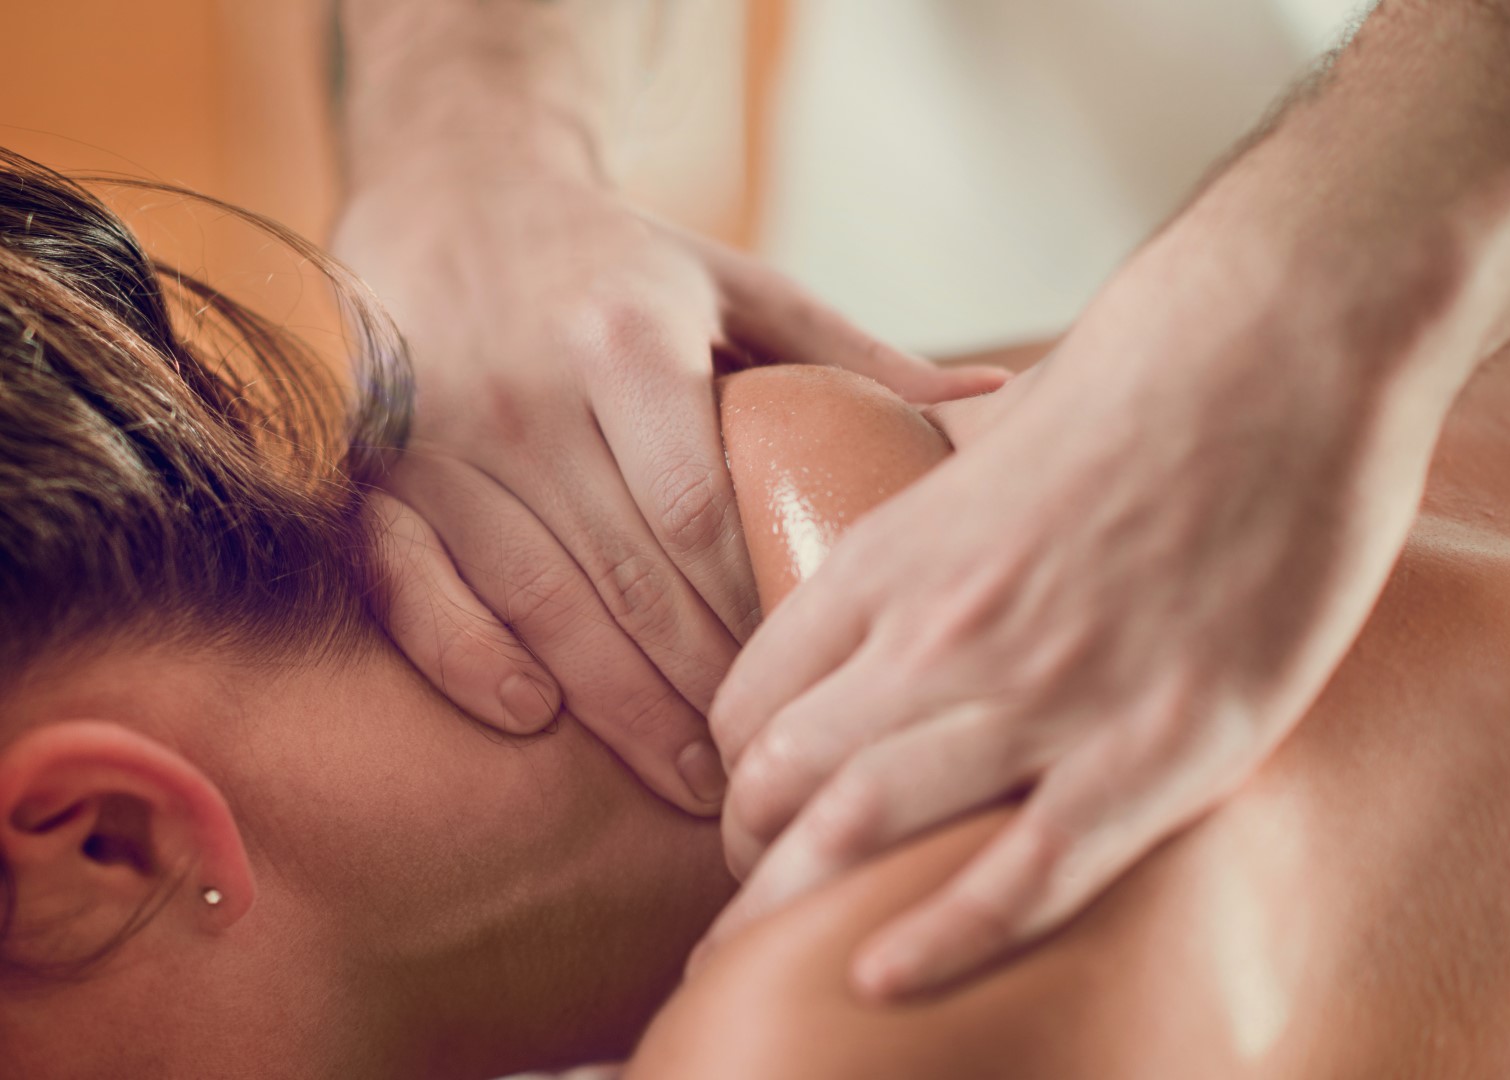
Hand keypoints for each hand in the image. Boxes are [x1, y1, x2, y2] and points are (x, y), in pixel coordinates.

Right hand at [335, 157, 1003, 814]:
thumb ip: (851, 354)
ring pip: (537, 598)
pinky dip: (464, 654)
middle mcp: (524, 391)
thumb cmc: (616, 258)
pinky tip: (533, 715)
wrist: (453, 183)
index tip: (802, 677)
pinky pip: (410, 581)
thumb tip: (994, 395)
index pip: (699, 513)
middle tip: (757, 770)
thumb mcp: (738, 287)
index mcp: (623, 339)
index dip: (749, 613)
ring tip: (685, 777)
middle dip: (696, 686)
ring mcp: (439, 436)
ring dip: (612, 703)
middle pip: (627, 575)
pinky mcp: (377, 466)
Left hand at [699, 220, 1444, 991]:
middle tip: (749, 902)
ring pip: (866, 830)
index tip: (750, 812)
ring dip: (799, 907)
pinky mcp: (1160, 746)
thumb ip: (923, 510)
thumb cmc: (1139, 381)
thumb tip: (897, 541)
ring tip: (776, 956)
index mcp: (893, 559)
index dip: (737, 774)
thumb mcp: (983, 444)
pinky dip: (941, 940)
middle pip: (785, 779)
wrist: (1282, 346)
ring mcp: (1046, 693)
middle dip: (748, 856)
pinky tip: (879, 981)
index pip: (753, 701)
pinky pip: (1025, 875)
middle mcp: (942, 631)